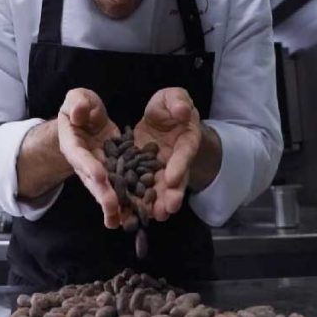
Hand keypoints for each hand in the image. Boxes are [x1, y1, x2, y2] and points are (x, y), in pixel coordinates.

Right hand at [57, 88, 121, 227]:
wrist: (88, 118)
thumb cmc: (81, 107)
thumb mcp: (78, 98)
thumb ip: (78, 103)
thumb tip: (79, 113)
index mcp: (73, 144)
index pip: (80, 156)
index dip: (88, 166)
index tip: (99, 174)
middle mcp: (85, 162)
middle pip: (92, 181)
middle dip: (102, 194)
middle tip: (112, 207)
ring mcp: (99, 170)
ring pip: (106, 190)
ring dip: (113, 206)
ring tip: (122, 222)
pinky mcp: (113, 172)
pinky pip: (121, 186)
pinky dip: (128, 201)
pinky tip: (137, 215)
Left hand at [134, 88, 201, 222]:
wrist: (161, 118)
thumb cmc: (171, 107)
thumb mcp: (174, 98)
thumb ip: (178, 102)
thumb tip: (183, 111)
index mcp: (186, 140)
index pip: (184, 153)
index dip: (179, 165)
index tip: (172, 178)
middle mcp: (175, 160)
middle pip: (175, 180)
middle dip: (171, 195)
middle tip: (167, 210)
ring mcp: (160, 170)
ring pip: (159, 190)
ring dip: (156, 204)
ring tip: (151, 218)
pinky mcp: (143, 174)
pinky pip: (140, 189)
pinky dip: (137, 202)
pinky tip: (130, 215)